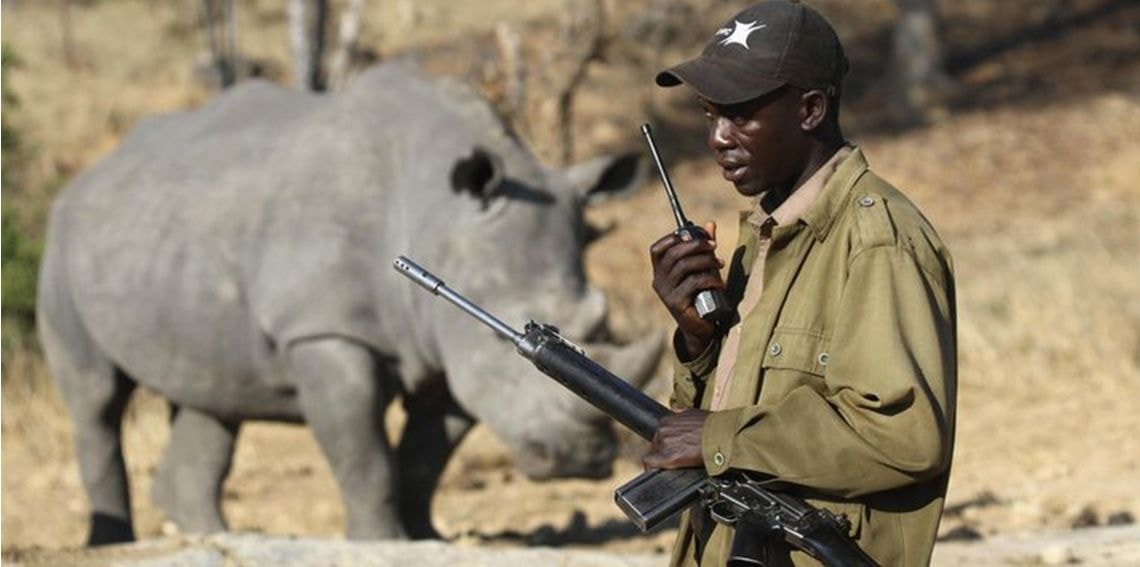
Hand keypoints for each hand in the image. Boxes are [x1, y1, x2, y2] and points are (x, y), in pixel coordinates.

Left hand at [642, 408, 709, 469]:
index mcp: (668, 420)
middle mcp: (663, 430)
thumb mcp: (694, 412)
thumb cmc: (713, 425)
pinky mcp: (668, 457)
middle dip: (664, 450)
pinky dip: (652, 467)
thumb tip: (676, 412)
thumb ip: (682, 413)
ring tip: (678, 462)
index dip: (665, 442)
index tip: (672, 446)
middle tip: (678, 456)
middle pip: (656, 444)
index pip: (660, 433)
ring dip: (663, 459)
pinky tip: (656, 471)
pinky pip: (651, 463)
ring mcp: (664, 443)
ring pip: (655, 454)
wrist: (721, 435)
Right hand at [650, 221, 724, 357]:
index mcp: (660, 272)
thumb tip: (710, 223)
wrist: (700, 328)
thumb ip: (704, 248)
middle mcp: (659, 281)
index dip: (671, 238)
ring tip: (720, 263)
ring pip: (684, 266)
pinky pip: (693, 282)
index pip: (657, 249)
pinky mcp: (676, 303)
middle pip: (673, 254)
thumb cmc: (701, 295)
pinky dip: (709, 278)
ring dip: (706, 260)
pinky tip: (719, 281)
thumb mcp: (702, 268)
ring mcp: (666, 293)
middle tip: (713, 246)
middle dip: (695, 245)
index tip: (690, 233)